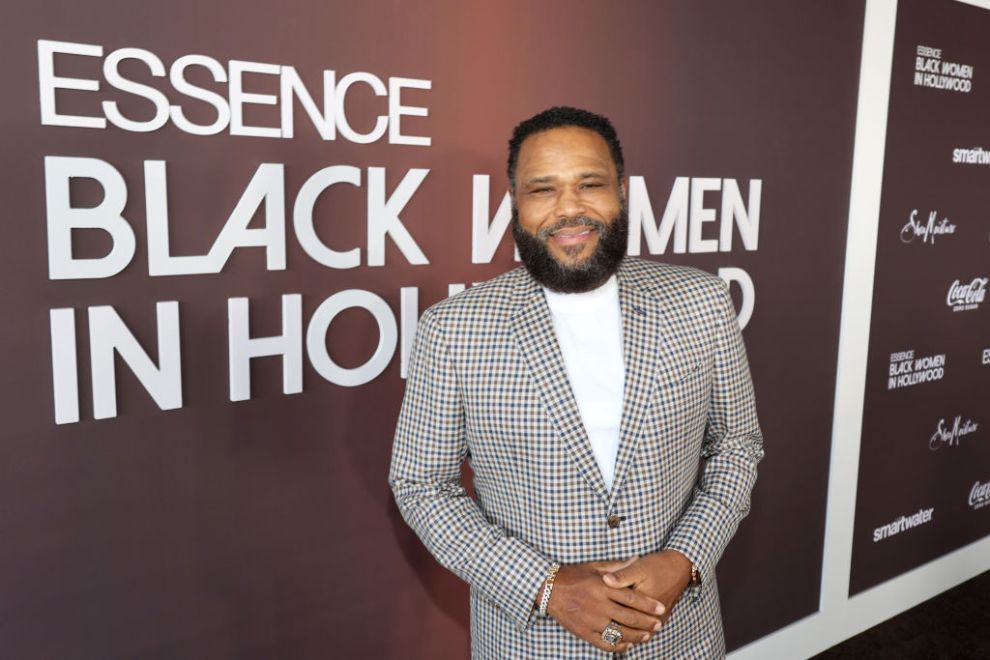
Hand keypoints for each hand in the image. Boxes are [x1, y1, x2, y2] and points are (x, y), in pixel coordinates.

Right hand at [543, 557, 665, 653]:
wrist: (547, 589)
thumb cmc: (572, 575)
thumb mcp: (594, 567)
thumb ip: (617, 566)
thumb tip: (637, 558)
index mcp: (602, 587)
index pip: (631, 597)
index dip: (648, 605)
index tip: (660, 608)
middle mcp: (598, 605)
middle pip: (629, 617)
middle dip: (647, 622)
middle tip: (658, 625)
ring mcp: (591, 621)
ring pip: (619, 633)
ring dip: (636, 636)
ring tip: (647, 636)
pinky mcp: (583, 632)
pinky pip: (605, 644)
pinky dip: (618, 646)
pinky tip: (627, 644)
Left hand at [601, 550, 693, 627]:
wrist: (679, 568)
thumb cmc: (656, 566)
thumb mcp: (638, 567)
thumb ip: (621, 575)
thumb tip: (605, 580)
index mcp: (641, 600)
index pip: (617, 609)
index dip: (602, 608)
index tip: (590, 603)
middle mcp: (650, 615)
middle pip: (625, 624)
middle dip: (609, 622)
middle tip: (594, 617)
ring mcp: (657, 620)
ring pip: (635, 632)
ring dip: (621, 631)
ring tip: (605, 624)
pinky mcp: (660, 621)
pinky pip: (644, 632)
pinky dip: (632, 631)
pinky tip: (622, 628)